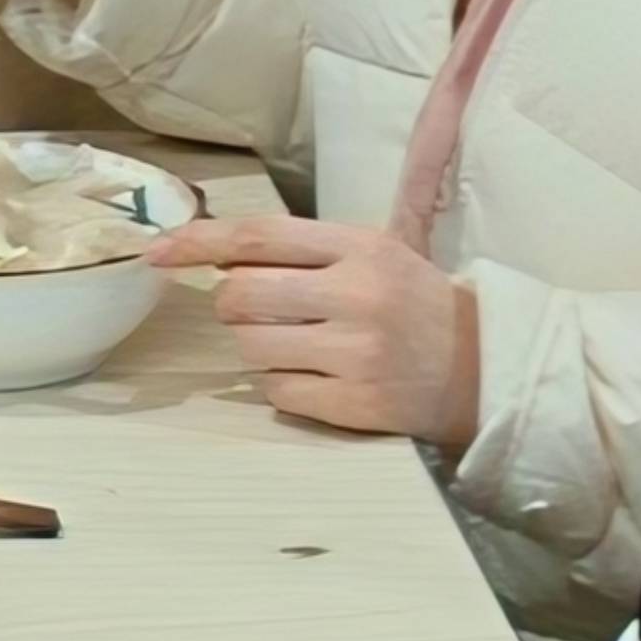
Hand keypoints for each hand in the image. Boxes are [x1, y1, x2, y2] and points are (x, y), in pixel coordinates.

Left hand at [143, 210, 480, 447]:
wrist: (482, 369)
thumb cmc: (414, 304)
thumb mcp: (377, 249)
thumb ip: (303, 245)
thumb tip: (216, 246)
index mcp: (359, 247)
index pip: (257, 237)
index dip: (198, 242)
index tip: (157, 252)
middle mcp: (356, 296)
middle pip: (239, 295)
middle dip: (234, 304)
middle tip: (262, 309)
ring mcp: (355, 354)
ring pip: (250, 346)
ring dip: (257, 345)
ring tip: (300, 343)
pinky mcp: (353, 404)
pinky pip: (275, 391)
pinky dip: (282, 384)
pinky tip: (317, 375)